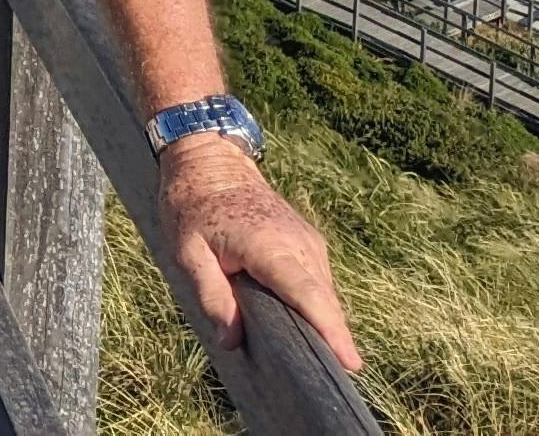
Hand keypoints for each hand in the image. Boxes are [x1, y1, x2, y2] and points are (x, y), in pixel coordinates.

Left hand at [158, 140, 358, 370]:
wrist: (210, 159)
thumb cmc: (192, 205)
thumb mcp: (187, 251)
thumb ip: (211, 295)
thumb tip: (231, 341)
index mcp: (269, 246)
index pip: (308, 295)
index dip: (331, 331)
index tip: (351, 364)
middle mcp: (299, 244)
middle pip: (324, 302)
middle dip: (331, 339)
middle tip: (326, 380)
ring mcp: (308, 241)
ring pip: (324, 294)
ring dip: (322, 323)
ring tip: (313, 359)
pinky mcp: (308, 242)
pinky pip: (317, 282)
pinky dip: (314, 305)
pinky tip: (301, 325)